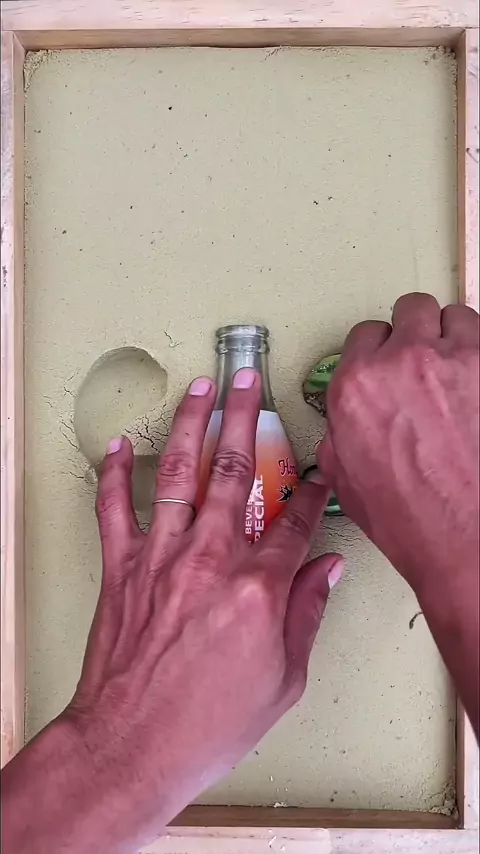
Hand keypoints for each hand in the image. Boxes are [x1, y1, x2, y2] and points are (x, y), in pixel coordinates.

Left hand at [2, 368, 341, 853]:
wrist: (132, 745)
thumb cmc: (205, 723)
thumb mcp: (283, 680)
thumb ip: (306, 615)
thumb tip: (326, 572)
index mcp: (257, 589)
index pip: (295, 522)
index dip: (312, 492)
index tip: (318, 472)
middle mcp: (209, 561)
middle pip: (234, 473)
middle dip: (245, 418)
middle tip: (248, 383)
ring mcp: (161, 558)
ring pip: (177, 473)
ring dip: (188, 424)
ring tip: (198, 389)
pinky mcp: (122, 568)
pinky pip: (114, 508)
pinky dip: (113, 473)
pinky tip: (117, 445)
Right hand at [317, 293, 478, 730]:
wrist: (468, 542)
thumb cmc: (412, 519)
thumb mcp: (345, 479)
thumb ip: (339, 432)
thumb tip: (345, 419)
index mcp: (357, 386)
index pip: (364, 334)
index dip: (377, 351)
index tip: (387, 362)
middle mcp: (404, 361)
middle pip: (411, 310)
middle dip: (415, 330)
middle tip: (423, 357)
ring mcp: (456, 360)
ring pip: (454, 315)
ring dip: (453, 336)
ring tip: (457, 366)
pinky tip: (478, 382)